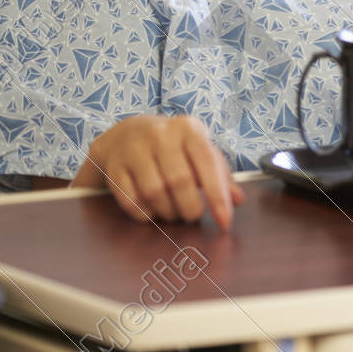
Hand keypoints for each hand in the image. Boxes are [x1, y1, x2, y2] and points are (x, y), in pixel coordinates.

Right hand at [71, 115, 244, 229]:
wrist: (126, 134)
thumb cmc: (174, 147)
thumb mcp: (200, 150)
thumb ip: (221, 174)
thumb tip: (237, 200)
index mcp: (188, 129)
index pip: (207, 163)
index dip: (217, 196)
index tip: (224, 222)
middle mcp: (160, 135)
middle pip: (179, 181)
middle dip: (190, 207)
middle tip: (193, 216)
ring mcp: (134, 149)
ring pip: (154, 192)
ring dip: (168, 212)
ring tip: (173, 212)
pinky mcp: (114, 166)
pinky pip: (131, 200)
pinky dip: (145, 214)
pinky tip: (152, 212)